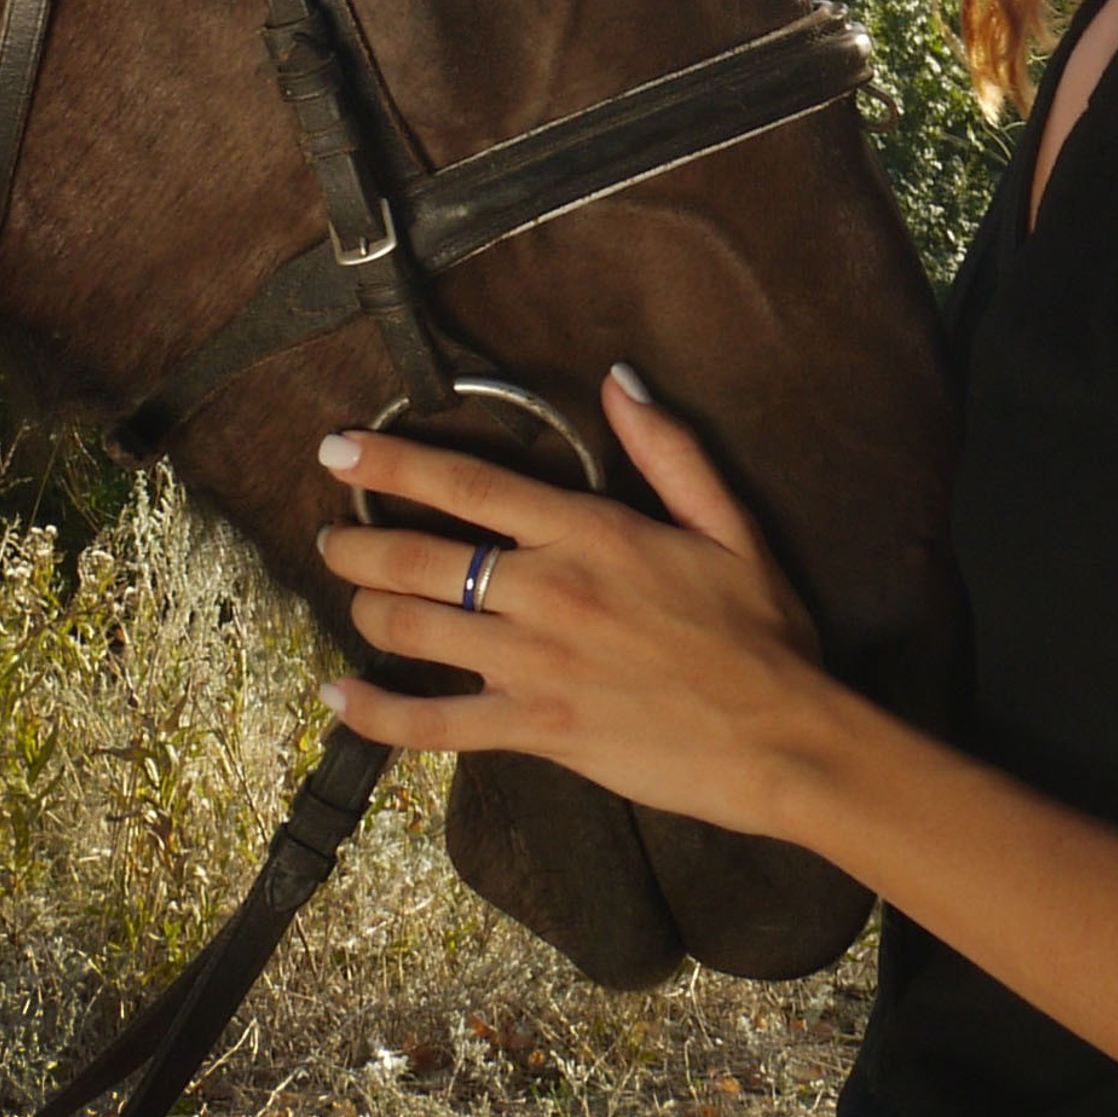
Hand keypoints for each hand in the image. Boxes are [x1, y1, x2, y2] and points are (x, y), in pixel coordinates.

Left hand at [313, 367, 846, 845]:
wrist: (783, 737)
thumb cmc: (761, 633)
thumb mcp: (728, 525)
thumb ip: (668, 450)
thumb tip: (620, 379)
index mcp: (589, 533)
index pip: (468, 485)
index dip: (393, 463)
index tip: (338, 450)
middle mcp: (548, 591)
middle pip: (419, 556)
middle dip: (358, 544)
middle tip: (334, 538)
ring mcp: (535, 664)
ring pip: (414, 629)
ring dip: (364, 608)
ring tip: (349, 598)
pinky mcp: (536, 730)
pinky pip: (435, 722)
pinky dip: (377, 713)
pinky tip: (339, 700)